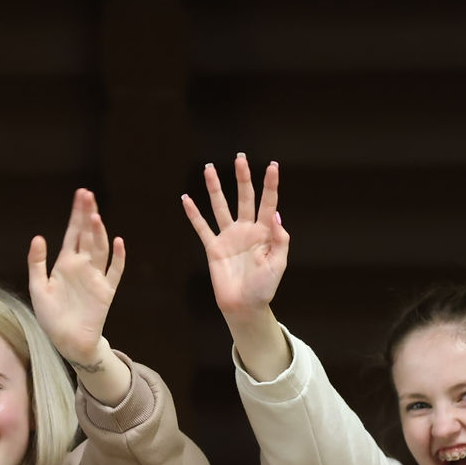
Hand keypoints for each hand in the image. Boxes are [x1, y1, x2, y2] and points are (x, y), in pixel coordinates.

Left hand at [27, 189, 126, 365]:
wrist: (67, 341)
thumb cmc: (50, 316)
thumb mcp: (37, 288)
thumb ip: (37, 263)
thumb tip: (39, 237)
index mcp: (65, 263)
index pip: (73, 233)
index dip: (77, 214)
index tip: (81, 194)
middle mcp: (82, 266)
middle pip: (88, 235)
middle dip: (88, 215)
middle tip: (89, 195)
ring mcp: (95, 277)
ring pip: (100, 249)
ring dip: (99, 233)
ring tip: (95, 217)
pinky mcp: (106, 291)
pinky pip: (115, 271)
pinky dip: (118, 257)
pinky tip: (119, 242)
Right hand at [184, 154, 286, 317]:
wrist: (244, 306)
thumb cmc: (264, 288)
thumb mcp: (278, 264)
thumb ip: (279, 240)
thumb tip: (277, 215)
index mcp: (264, 233)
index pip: (268, 203)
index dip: (270, 185)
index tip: (272, 165)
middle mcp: (246, 230)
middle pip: (244, 197)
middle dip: (242, 178)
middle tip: (239, 158)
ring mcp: (229, 237)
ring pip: (221, 206)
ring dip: (215, 188)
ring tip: (209, 168)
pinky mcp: (213, 247)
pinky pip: (202, 227)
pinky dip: (194, 214)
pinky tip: (186, 198)